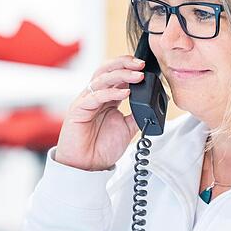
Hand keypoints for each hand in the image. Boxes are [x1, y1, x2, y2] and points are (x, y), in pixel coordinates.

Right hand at [54, 55, 144, 170]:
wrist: (87, 166)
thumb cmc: (102, 148)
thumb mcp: (127, 128)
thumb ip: (137, 114)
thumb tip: (152, 105)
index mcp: (106, 98)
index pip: (116, 74)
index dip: (129, 68)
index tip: (145, 67)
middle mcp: (95, 96)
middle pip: (107, 70)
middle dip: (124, 64)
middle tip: (141, 65)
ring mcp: (86, 101)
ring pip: (101, 79)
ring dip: (121, 75)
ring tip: (138, 76)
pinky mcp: (78, 110)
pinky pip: (95, 96)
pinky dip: (111, 92)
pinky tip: (125, 93)